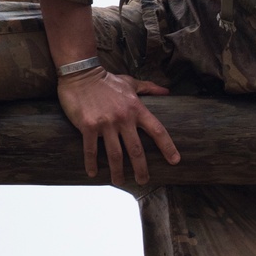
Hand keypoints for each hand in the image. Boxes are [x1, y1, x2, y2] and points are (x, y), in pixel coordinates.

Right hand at [56, 67, 180, 184]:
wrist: (80, 73)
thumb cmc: (107, 80)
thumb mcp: (130, 82)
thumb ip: (149, 88)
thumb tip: (167, 91)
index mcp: (136, 108)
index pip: (157, 130)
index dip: (168, 147)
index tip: (175, 161)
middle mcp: (123, 118)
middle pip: (137, 150)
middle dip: (141, 169)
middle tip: (144, 181)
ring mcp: (106, 123)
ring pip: (115, 154)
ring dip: (117, 171)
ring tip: (119, 182)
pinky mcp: (88, 126)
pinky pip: (91, 150)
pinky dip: (92, 163)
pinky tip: (93, 174)